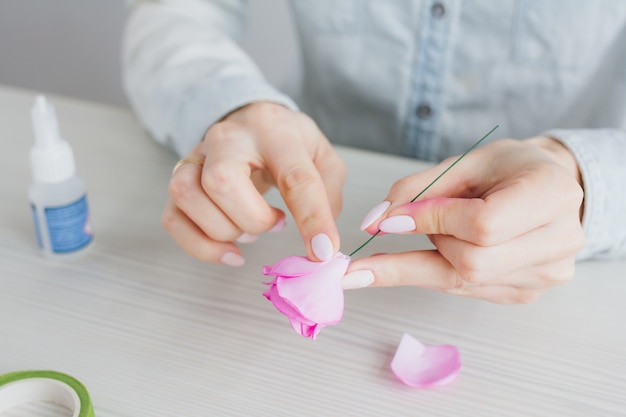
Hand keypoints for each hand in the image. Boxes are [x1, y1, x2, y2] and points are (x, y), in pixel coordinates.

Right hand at [163, 102, 345, 264]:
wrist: (249, 121)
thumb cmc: (286, 142)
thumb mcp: (321, 156)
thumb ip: (328, 193)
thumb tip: (321, 241)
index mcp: (274, 130)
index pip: (294, 176)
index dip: (312, 218)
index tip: (323, 250)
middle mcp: (228, 138)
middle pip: (221, 182)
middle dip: (253, 219)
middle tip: (276, 223)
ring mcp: (197, 156)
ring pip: (187, 195)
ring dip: (223, 229)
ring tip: (249, 231)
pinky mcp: (179, 179)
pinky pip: (173, 218)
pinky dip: (200, 246)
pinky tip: (229, 250)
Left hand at [344, 137, 584, 302]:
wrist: (548, 186)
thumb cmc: (508, 168)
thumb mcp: (463, 162)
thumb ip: (415, 189)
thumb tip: (372, 224)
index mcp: (551, 195)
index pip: (482, 225)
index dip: (430, 222)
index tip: (390, 219)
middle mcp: (559, 241)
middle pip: (471, 262)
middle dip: (432, 239)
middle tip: (419, 217)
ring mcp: (546, 274)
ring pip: (463, 280)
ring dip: (435, 254)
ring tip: (444, 228)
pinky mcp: (527, 292)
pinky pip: (466, 289)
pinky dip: (440, 269)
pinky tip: (445, 247)